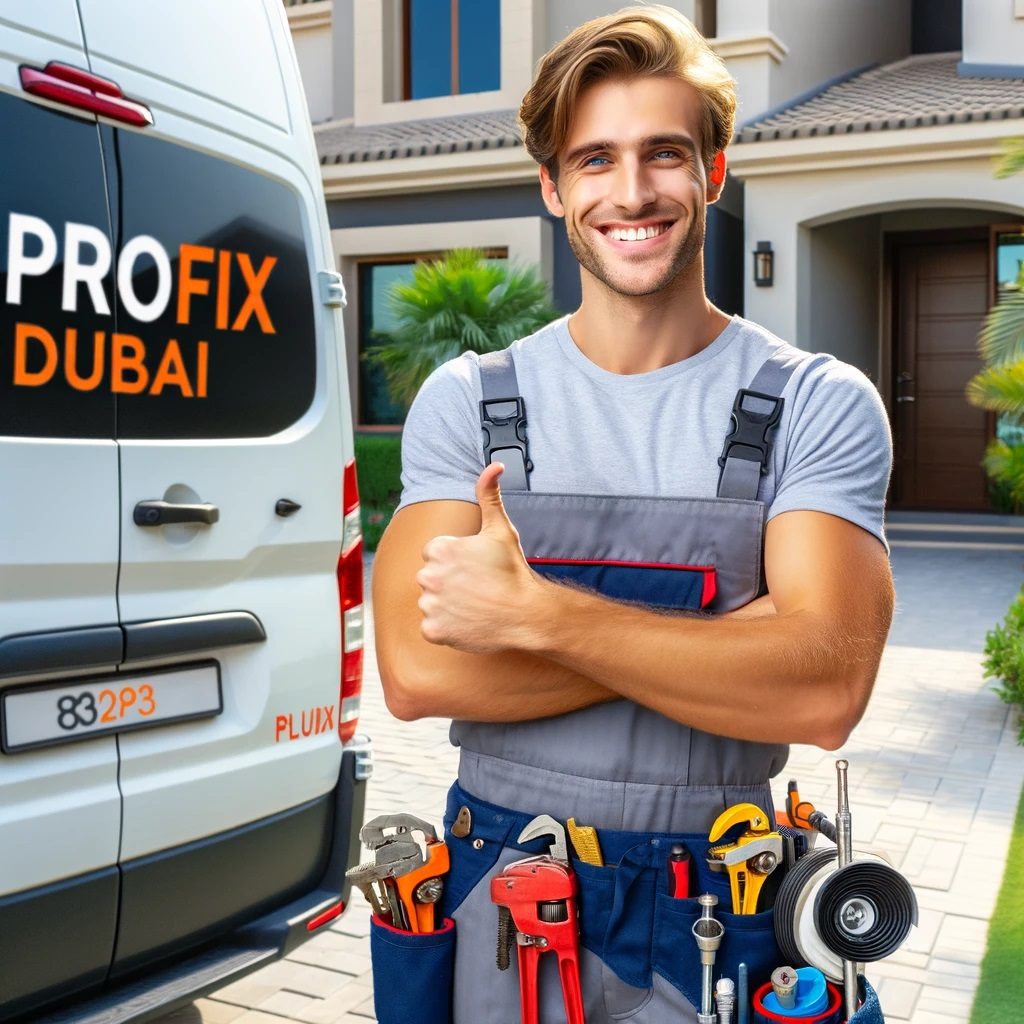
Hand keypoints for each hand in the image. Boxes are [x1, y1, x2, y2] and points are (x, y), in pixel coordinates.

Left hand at [416, 463, 545, 652]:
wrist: (526, 614)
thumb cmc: (513, 571)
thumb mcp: (501, 529)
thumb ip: (489, 495)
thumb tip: (494, 466)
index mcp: (439, 550)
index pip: (434, 555)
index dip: (456, 562)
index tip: (475, 568)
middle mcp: (428, 576)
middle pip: (430, 578)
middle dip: (448, 582)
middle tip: (477, 588)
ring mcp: (430, 605)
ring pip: (431, 603)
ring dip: (447, 605)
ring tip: (474, 605)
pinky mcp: (433, 631)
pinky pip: (432, 628)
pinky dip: (446, 628)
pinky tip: (468, 622)